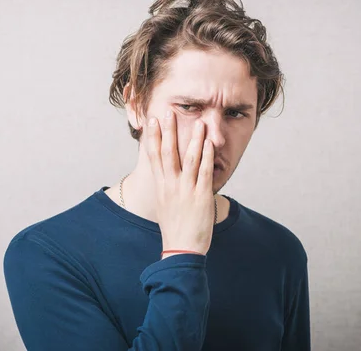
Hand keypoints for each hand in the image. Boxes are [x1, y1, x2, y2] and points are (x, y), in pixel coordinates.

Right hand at [142, 110, 215, 257]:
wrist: (181, 249)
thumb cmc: (175, 228)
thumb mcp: (165, 204)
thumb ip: (167, 187)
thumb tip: (168, 175)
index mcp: (161, 186)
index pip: (154, 156)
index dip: (153, 136)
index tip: (152, 120)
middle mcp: (170, 185)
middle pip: (167, 152)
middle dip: (168, 130)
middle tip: (167, 111)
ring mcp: (185, 190)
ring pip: (188, 159)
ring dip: (192, 139)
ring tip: (197, 122)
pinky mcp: (200, 197)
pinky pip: (203, 172)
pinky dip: (206, 157)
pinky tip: (209, 143)